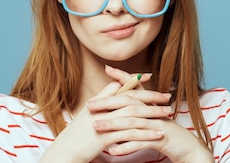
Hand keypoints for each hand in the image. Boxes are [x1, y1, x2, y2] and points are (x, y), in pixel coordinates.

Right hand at [39, 67, 167, 162]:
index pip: (116, 85)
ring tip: (167, 113)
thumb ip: (98, 109)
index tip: (148, 76)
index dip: (133, 80)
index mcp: (95, 102)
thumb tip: (111, 104)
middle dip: (150, 96)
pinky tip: (158, 134)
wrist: (62, 154)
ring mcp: (102, 122)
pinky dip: (146, 133)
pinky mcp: (105, 138)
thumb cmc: (74, 140)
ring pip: (133, 114)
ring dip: (152, 113)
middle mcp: (99, 109)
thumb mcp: (84, 120)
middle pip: (129, 97)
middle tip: (166, 96)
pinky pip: (130, 133)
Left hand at [88, 67, 213, 162]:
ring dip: (112, 125)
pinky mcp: (161, 139)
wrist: (189, 148)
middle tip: (89, 105)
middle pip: (129, 103)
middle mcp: (154, 111)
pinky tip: (112, 151)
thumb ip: (139, 111)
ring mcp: (157, 124)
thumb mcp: (152, 119)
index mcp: (151, 104)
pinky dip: (125, 146)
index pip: (135, 87)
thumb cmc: (167, 134)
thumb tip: (121, 106)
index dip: (122, 76)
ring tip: (96, 126)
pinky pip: (140, 142)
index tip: (107, 68)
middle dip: (108, 103)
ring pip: (132, 122)